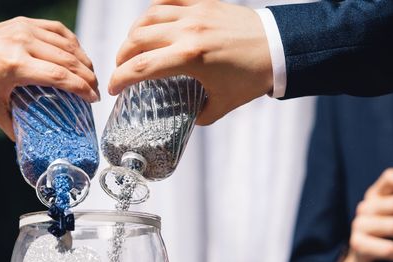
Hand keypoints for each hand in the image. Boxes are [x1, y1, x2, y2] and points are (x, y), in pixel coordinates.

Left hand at [0, 17, 98, 138]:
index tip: (94, 99)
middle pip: (68, 59)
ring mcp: (21, 29)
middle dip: (87, 76)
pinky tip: (77, 55)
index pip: (60, 76)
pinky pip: (56, 29)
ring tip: (91, 76)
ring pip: (65, 43)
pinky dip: (71, 42)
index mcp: (14, 65)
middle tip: (96, 91)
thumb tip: (39, 149)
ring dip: (83, 60)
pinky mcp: (21, 22)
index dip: (82, 88)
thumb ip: (18, 130)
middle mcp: (20, 43)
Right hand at [109, 0, 271, 124]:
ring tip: (132, 48)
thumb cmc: (252, 77)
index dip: (120, 79)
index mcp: (190, 58)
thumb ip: (198, 114)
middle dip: (121, 57)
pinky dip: (153, 11)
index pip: (141, 68)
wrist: (279, 47)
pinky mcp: (203, 2)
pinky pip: (168, 0)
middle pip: (137, 40)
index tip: (113, 89)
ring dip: (134, 33)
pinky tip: (151, 24)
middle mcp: (188, 31)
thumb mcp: (222, 104)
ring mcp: (195, 12)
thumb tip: (184, 118)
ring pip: (148, 17)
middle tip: (121, 69)